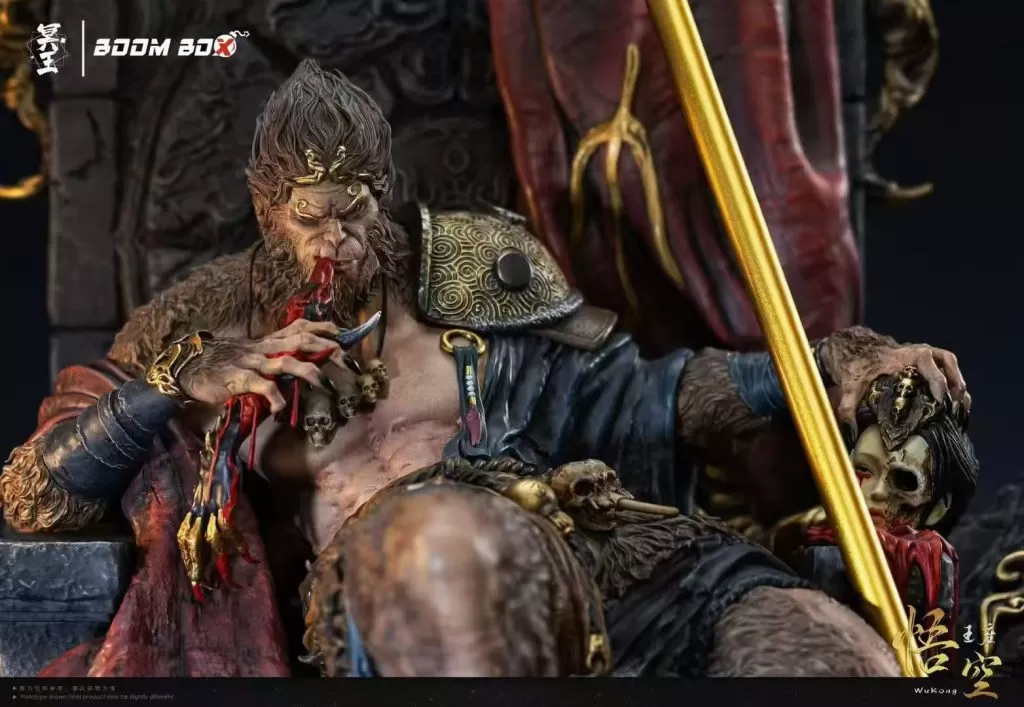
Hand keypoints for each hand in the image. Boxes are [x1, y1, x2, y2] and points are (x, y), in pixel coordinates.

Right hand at [177, 319, 345, 412]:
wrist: (187, 368)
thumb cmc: (223, 365)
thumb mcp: (252, 356)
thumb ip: (275, 358)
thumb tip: (302, 364)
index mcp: (268, 342)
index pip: (299, 327)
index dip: (323, 328)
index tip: (344, 333)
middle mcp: (264, 349)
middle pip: (301, 341)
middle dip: (327, 349)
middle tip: (349, 363)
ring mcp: (252, 363)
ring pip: (286, 361)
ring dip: (309, 372)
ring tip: (325, 385)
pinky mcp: (239, 379)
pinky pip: (262, 386)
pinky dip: (275, 397)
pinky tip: (281, 408)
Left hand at [820, 326, 969, 436]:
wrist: (855, 349)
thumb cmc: (856, 366)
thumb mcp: (850, 386)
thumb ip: (847, 407)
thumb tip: (849, 431)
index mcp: (904, 355)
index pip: (928, 364)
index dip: (938, 384)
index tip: (941, 403)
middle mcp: (919, 352)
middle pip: (946, 363)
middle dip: (954, 385)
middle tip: (955, 407)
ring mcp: (925, 356)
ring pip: (950, 366)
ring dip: (958, 385)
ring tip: (961, 409)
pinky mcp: (927, 362)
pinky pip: (947, 370)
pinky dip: (954, 385)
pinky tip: (956, 405)